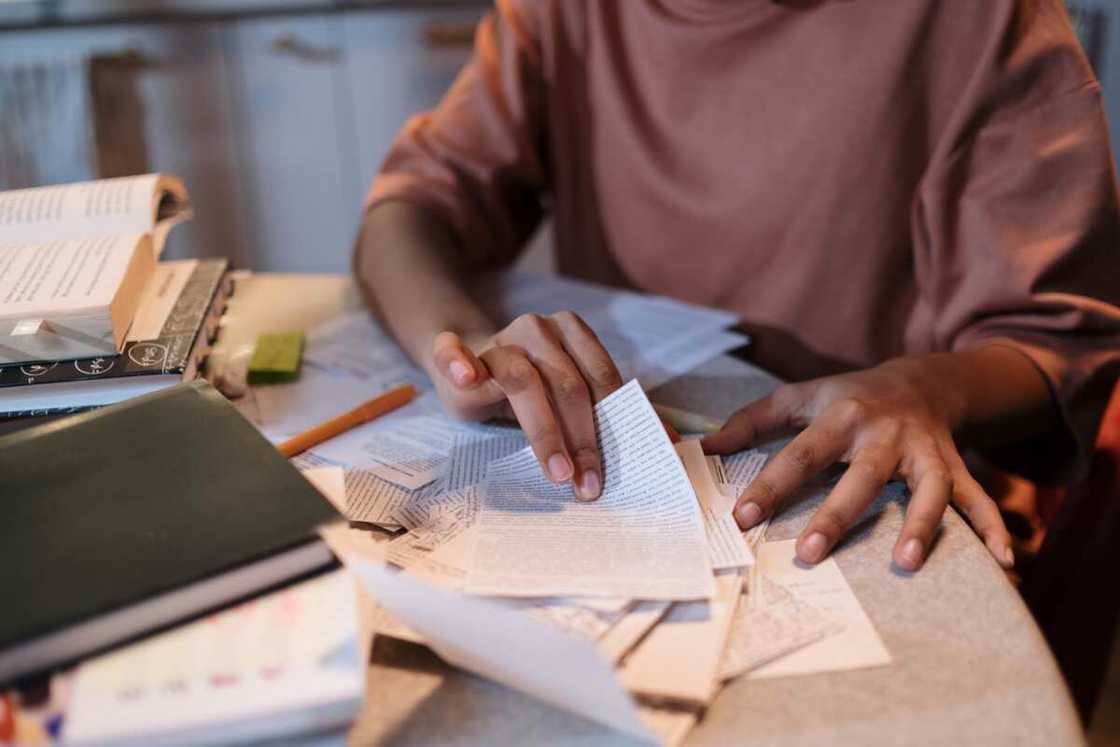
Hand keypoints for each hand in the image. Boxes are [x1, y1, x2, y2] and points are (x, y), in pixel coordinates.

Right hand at [429, 311, 622, 499]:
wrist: (472, 366)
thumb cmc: (531, 389)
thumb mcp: (567, 393)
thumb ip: (604, 409)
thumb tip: (665, 442)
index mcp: (572, 331)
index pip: (600, 377)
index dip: (613, 421)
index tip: (622, 466)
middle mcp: (538, 329)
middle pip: (567, 385)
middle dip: (582, 440)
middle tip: (588, 485)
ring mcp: (498, 340)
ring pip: (525, 382)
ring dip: (545, 432)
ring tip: (558, 472)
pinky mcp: (459, 352)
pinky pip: (453, 351)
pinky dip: (458, 360)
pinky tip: (467, 377)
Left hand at [701, 357, 1014, 571]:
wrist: (920, 378)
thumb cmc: (846, 395)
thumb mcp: (798, 396)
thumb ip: (751, 421)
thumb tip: (706, 448)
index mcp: (839, 416)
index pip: (798, 454)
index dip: (770, 486)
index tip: (743, 518)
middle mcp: (884, 433)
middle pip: (859, 476)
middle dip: (836, 515)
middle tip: (809, 552)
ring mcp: (924, 450)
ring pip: (926, 488)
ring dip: (920, 524)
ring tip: (907, 562)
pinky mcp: (953, 465)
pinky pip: (977, 498)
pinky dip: (993, 527)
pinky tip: (1005, 561)